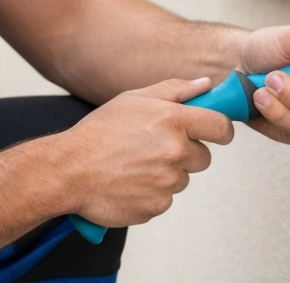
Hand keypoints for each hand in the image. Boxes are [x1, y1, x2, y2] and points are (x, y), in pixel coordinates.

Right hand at [59, 77, 234, 226]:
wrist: (68, 170)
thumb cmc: (98, 132)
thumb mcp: (134, 99)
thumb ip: (175, 90)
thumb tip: (205, 85)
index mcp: (173, 120)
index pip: (221, 127)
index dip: (221, 130)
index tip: (215, 133)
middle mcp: (175, 151)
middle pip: (204, 157)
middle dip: (186, 153)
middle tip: (154, 148)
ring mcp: (167, 182)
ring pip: (182, 179)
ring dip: (166, 174)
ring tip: (135, 165)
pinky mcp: (157, 205)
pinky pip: (165, 199)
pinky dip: (151, 193)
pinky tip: (129, 182)